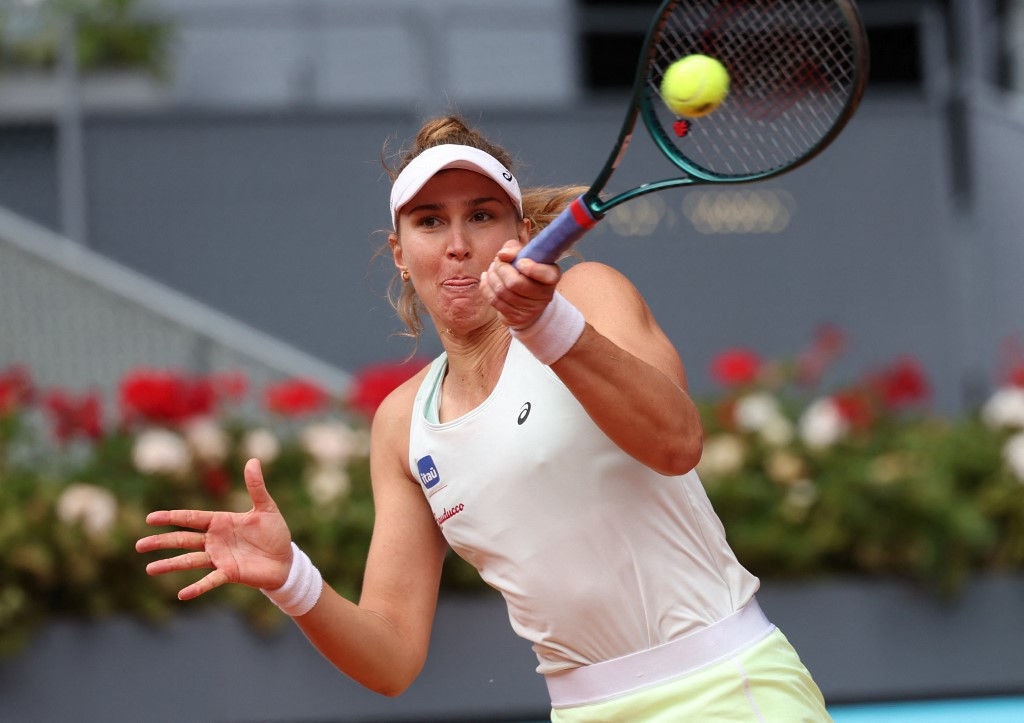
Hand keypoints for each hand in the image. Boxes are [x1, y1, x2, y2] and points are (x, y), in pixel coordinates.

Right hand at [135, 458, 292, 599]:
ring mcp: (220, 558)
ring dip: (170, 565)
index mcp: (221, 522)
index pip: (191, 518)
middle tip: (139, 544)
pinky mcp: (229, 574)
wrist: (286, 560)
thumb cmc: (274, 533)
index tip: (150, 518)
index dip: (171, 517)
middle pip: (183, 540)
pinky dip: (197, 587)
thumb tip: (252, 460)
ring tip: (149, 569)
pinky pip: (210, 581)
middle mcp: (215, 541)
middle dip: (161, 541)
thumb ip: (256, 486)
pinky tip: (181, 595)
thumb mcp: (266, 508)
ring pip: (190, 561)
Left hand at [479, 239, 561, 329]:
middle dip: (501, 268)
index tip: (520, 262)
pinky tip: (487, 277)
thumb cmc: (525, 271)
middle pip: (514, 283)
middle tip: (498, 260)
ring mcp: (530, 309)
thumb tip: (502, 255)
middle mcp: (544, 295)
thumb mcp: (525, 255)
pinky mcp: (516, 317)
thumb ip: (514, 249)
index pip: (545, 274)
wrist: (527, 300)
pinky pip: (494, 300)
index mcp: (551, 276)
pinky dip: (485, 286)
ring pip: (501, 291)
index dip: (530, 268)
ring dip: (492, 276)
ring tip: (492, 268)